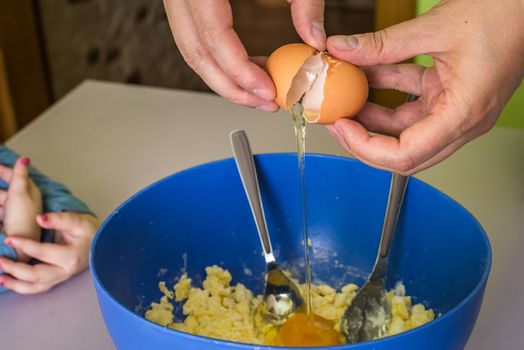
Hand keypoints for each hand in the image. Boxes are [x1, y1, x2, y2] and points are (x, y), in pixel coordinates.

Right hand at [0, 157, 41, 261]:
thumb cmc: (21, 219)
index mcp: (28, 192)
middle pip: (4, 189)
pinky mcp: (5, 223)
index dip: (3, 170)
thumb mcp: (20, 194)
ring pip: (1, 199)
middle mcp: (22, 202)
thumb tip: (25, 158)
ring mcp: (12, 213)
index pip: (15, 176)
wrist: (19, 248)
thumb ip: (20, 176)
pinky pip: (0, 211)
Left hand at [0, 212, 99, 293]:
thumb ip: (59, 219)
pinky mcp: (56, 280)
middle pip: (37, 275)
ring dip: (15, 283)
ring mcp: (61, 278)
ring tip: (0, 278)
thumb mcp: (78, 220)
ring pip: (35, 287)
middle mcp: (66, 271)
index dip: (25, 245)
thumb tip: (39, 218)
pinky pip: (37, 288)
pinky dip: (21, 287)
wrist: (99, 242)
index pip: (43, 252)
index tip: (9, 238)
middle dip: (15, 269)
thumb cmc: (88, 231)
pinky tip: (8, 282)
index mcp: (72, 256)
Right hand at [163, 0, 325, 110]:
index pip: (213, 37)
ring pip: (192, 50)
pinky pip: (196, 37)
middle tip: (264, 102)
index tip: (267, 92)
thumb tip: (316, 40)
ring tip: (259, 92)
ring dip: (224, 78)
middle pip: (195, 53)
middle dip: (230, 86)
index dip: (240, 72)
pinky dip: (220, 59)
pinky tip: (248, 68)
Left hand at [325, 0, 523, 173]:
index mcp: (463, 114)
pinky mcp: (450, 95)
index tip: (341, 126)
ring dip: (372, 116)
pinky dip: (388, 93)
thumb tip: (343, 49)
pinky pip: (412, 104)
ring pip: (404, 130)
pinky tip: (367, 76)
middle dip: (364, 140)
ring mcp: (456, 109)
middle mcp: (462, 120)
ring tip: (345, 96)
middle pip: (403, 153)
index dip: (366, 147)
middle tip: (336, 120)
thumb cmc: (505, 13)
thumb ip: (383, 44)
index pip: (406, 155)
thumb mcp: (435, 27)